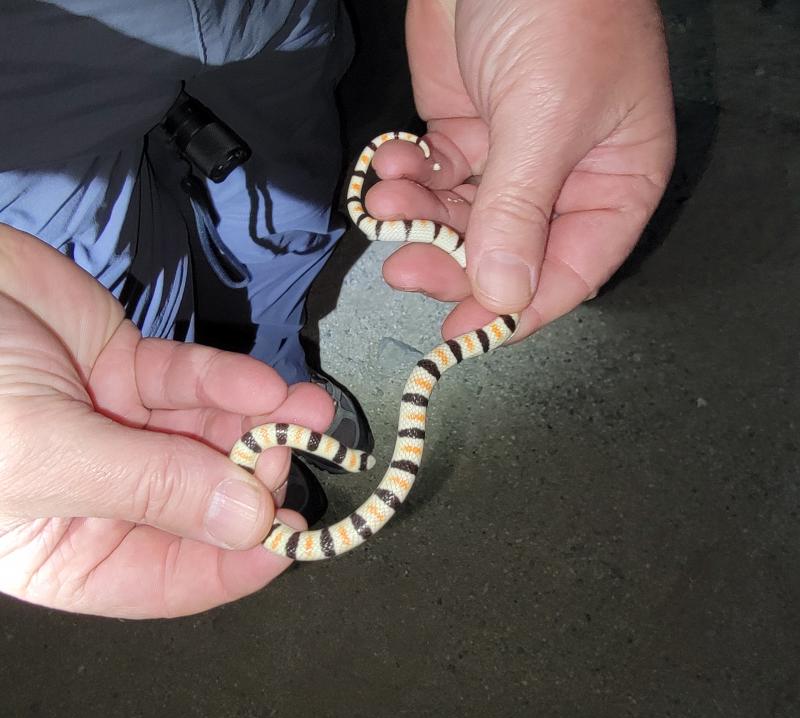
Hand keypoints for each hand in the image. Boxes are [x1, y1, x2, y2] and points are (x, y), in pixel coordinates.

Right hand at [0, 225, 332, 617]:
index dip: (235, 563)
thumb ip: (151, 488)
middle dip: (256, 480)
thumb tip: (249, 524)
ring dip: (262, 427)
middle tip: (292, 453)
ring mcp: (119, 428)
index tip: (293, 539)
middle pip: (203, 503)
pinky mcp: (129, 368)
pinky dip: (231, 384)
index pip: (169, 578)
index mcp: (68, 549)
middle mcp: (103, 495)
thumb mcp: (42, 454)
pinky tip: (265, 386)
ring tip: (308, 411)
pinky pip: (194, 383)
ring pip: (209, 439)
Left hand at [368, 0, 674, 340]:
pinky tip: (386, 164)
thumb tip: (502, 294)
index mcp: (614, 181)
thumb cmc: (559, 7)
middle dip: (449, 263)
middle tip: (402, 267)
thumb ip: (519, 212)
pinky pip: (431, 184)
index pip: (570, 272)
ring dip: (416, 221)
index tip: (463, 334)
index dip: (517, 309)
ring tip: (385, 201)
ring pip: (459, 224)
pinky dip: (404, 183)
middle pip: (505, 256)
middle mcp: (564, 181)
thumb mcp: (545, 117)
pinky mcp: (462, 136)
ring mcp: (509, 160)